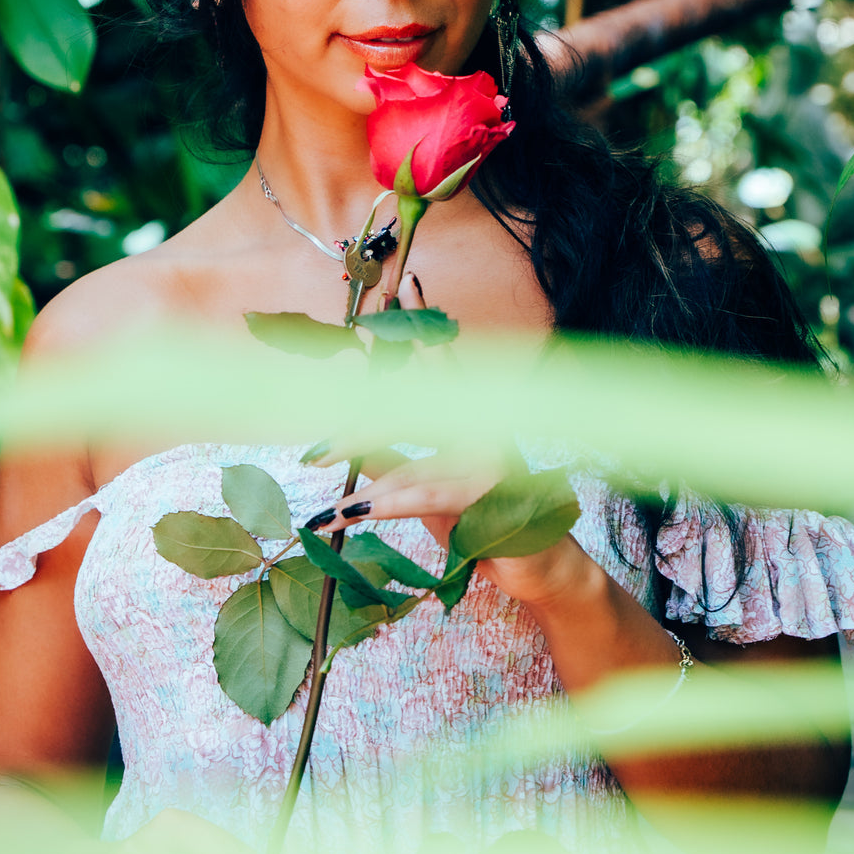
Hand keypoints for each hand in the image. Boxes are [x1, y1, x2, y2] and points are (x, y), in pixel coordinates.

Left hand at [305, 271, 503, 550]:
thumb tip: (352, 439)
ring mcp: (490, 460)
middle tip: (321, 425)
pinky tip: (342, 512)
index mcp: (477, 416)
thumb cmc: (482, 522)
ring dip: (361, 464)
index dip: (425, 324)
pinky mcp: (485, 498)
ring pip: (411, 452)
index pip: (445, 361)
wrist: (536, 568)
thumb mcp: (430, 482)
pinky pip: (420, 495)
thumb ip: (395, 458)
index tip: (404, 285)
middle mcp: (487, 428)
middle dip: (365, 409)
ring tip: (317, 460)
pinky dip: (378, 504)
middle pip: (419, 402)